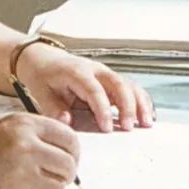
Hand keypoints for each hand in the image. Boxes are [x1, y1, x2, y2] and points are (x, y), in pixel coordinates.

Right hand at [0, 113, 78, 188]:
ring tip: (31, 182)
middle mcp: (27, 146)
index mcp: (26, 125)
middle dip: (67, 174)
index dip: (73, 152)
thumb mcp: (8, 125)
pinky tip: (12, 188)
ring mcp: (22, 173)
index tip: (70, 159)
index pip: (70, 139)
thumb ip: (37, 133)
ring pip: (58, 186)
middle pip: (69, 165)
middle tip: (57, 176)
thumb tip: (68, 149)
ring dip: (50, 188)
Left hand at [17, 43, 153, 131]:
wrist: (44, 60)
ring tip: (146, 123)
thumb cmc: (44, 76)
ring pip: (129, 85)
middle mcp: (96, 70)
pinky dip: (141, 101)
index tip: (107, 128)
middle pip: (118, 84)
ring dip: (140, 103)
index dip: (103, 109)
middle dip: (127, 106)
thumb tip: (67, 122)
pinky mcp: (111, 80)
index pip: (94, 90)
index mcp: (77, 72)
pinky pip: (131, 88)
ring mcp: (106, 74)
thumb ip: (54, 108)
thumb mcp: (41, 92)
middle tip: (129, 127)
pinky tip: (147, 115)